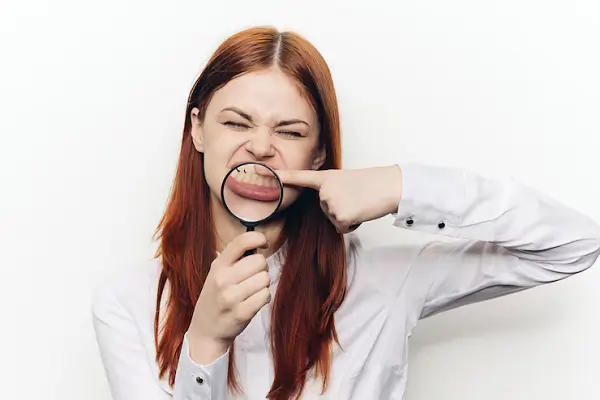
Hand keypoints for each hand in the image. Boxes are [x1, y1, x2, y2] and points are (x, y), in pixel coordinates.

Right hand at [187, 231, 270, 362]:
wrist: (205, 331)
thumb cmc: (216, 297)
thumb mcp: (216, 273)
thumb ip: (234, 258)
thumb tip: (258, 242)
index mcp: (218, 265)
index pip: (242, 242)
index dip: (259, 238)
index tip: (264, 244)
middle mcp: (223, 279)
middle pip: (260, 261)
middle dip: (261, 268)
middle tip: (253, 277)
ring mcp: (231, 297)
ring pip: (265, 279)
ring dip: (263, 285)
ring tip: (252, 291)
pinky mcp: (241, 313)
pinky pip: (265, 296)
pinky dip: (264, 297)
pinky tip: (254, 301)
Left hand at [276, 165, 402, 233]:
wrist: (388, 186)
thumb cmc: (372, 184)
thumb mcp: (347, 182)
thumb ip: (333, 190)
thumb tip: (332, 206)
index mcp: (326, 177)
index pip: (301, 177)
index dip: (282, 176)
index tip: (263, 171)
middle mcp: (324, 190)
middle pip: (325, 209)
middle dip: (341, 208)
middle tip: (357, 198)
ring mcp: (331, 203)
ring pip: (334, 220)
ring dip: (348, 216)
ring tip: (360, 203)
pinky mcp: (340, 216)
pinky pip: (342, 228)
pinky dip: (353, 225)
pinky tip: (361, 212)